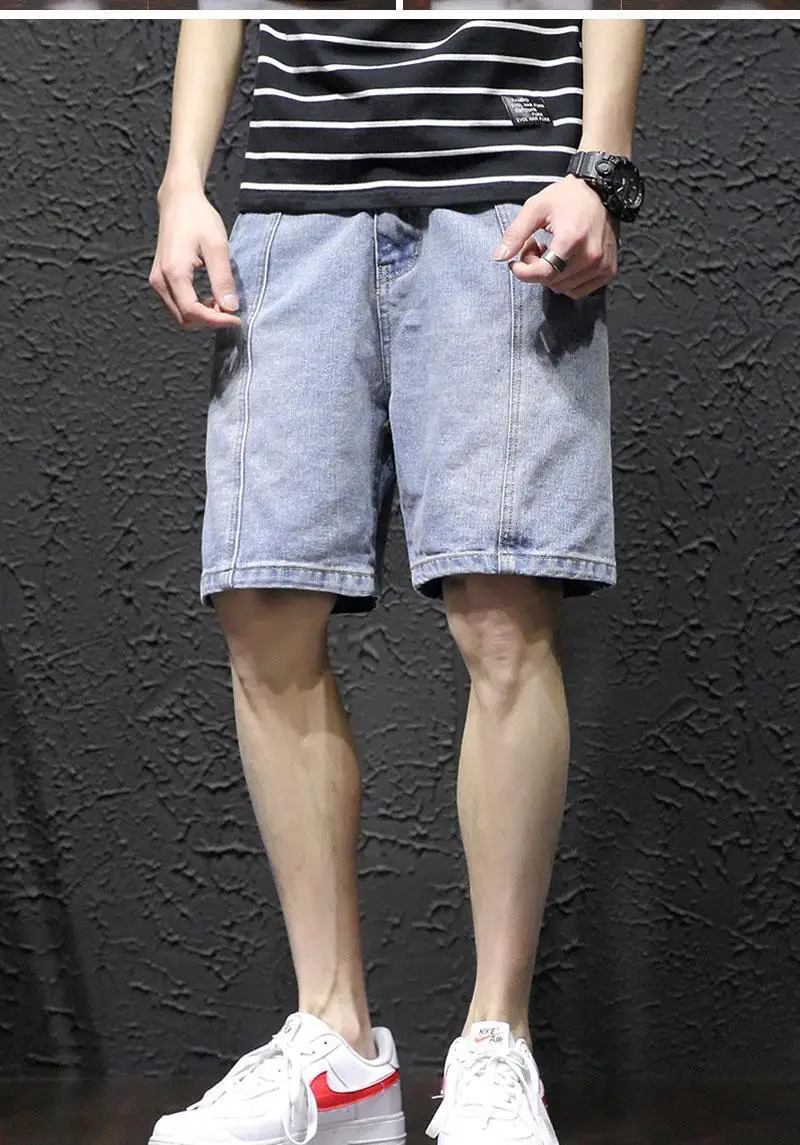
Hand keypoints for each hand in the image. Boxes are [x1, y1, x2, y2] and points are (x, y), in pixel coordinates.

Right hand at [149, 186, 240, 330]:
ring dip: (202, 315)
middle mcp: (160, 280)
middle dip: (209, 320)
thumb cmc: (198, 218)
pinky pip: (176, 304)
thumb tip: (231, 307)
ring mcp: (158, 280)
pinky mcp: (160, 278)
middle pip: (184, 318)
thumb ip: (223, 279)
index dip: (216, 320)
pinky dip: (194, 307)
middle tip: (230, 309)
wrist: (179, 200)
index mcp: (174, 272)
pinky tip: (210, 297)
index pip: (193, 311)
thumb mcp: (217, 246)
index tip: (236, 318)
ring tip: (221, 301)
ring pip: (180, 315)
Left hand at [492, 175, 618, 299]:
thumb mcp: (535, 208)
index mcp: (572, 239)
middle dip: (536, 269)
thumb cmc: (568, 198)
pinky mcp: (608, 271)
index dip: (524, 272)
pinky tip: (564, 262)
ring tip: (551, 252)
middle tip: (536, 247)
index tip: (515, 262)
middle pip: (551, 281)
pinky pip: (578, 291)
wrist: (601, 192)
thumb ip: (516, 233)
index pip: (544, 273)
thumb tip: (499, 257)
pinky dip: (566, 282)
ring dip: (551, 275)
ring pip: (563, 288)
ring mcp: (601, 265)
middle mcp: (590, 255)